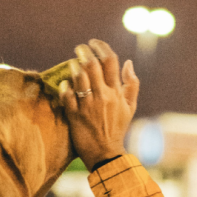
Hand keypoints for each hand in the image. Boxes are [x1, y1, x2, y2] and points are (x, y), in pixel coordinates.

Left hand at [59, 39, 138, 169]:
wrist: (106, 154)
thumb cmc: (118, 128)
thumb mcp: (130, 106)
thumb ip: (132, 84)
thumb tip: (129, 62)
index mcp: (116, 92)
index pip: (110, 60)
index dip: (101, 46)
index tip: (93, 42)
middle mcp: (103, 96)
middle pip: (92, 64)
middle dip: (83, 51)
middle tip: (79, 48)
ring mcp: (88, 106)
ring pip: (78, 76)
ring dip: (73, 65)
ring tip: (72, 63)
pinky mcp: (75, 116)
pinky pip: (66, 95)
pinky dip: (64, 86)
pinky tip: (64, 83)